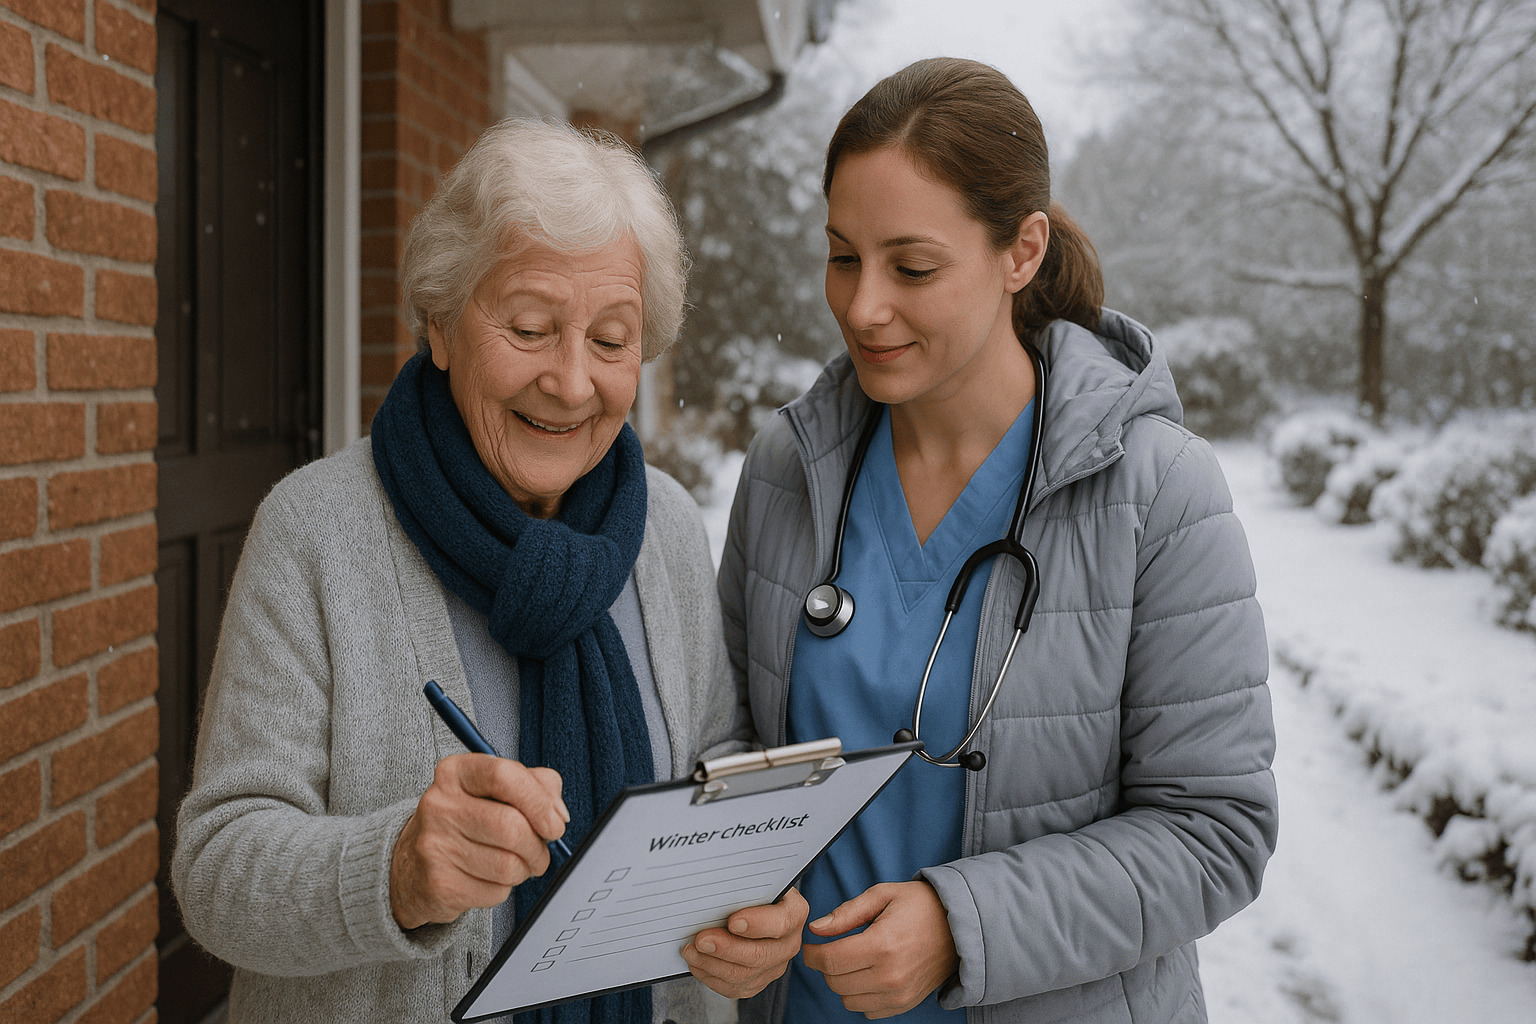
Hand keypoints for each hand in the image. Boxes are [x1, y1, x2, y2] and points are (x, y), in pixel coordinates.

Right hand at [389, 754, 567, 929]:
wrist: (412, 866)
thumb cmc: (466, 822)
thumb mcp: (495, 791)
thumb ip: (536, 786)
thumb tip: (558, 813)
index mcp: (455, 773)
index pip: (504, 776)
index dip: (539, 801)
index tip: (555, 822)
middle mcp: (439, 805)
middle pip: (512, 827)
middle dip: (538, 846)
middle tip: (539, 851)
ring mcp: (434, 846)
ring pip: (508, 865)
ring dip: (524, 870)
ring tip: (512, 863)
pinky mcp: (438, 885)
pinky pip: (496, 892)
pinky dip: (504, 889)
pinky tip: (487, 878)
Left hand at [681, 887, 808, 998]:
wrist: (757, 906)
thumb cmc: (755, 889)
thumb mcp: (756, 878)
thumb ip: (745, 881)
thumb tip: (718, 884)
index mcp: (794, 912)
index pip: (781, 922)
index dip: (757, 924)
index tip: (732, 921)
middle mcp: (789, 943)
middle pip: (759, 955)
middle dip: (725, 949)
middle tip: (700, 940)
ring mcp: (775, 966)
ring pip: (743, 976)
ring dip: (712, 964)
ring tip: (691, 951)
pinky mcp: (758, 981)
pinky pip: (734, 988)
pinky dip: (711, 977)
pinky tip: (697, 963)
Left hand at [800, 881, 956, 1018]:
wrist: (959, 926)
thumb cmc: (920, 906)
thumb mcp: (883, 895)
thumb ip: (847, 913)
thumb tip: (817, 928)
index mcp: (882, 945)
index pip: (830, 960)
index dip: (811, 953)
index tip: (810, 945)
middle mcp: (890, 975)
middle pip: (835, 982)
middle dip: (826, 964)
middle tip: (833, 947)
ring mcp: (899, 994)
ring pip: (847, 999)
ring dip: (842, 981)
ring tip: (854, 960)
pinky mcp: (904, 1004)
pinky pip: (866, 1011)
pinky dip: (860, 995)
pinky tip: (869, 974)